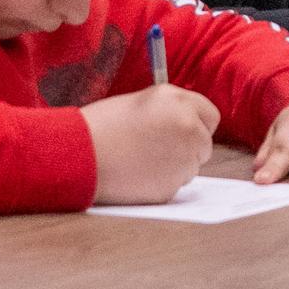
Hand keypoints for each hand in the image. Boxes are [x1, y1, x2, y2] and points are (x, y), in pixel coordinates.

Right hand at [86, 82, 223, 202]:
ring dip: (173, 166)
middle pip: (204, 145)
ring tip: (139, 160)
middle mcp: (188, 129)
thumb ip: (170, 110)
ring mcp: (183, 160)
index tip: (182, 130)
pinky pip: (174, 186)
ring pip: (190, 168)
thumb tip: (188, 123)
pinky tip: (135, 174)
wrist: (78, 153)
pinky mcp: (171, 187)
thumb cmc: (101, 125)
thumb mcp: (142, 102)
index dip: (196, 124)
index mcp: (179, 102)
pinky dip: (160, 183)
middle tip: (155, 148)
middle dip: (187, 148)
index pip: (211, 117)